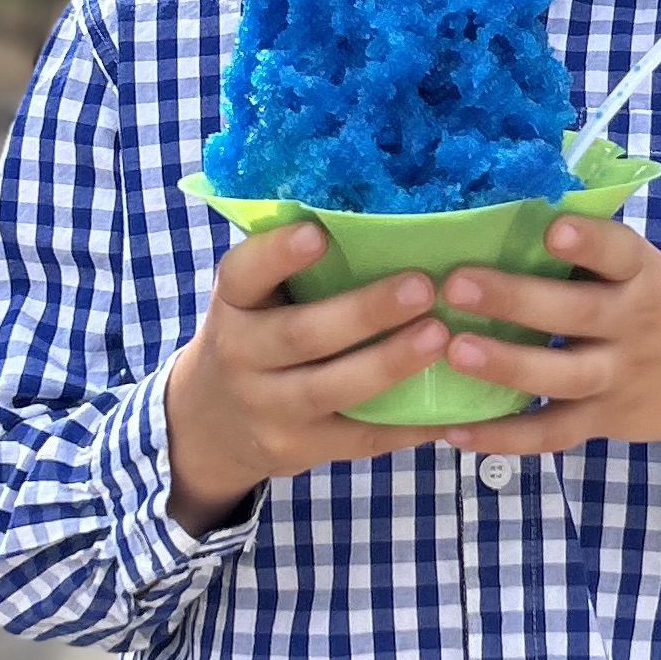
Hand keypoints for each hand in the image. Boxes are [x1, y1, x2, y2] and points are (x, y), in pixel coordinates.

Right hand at [164, 220, 452, 528]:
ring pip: (331, 389)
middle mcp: (241, 357)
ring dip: (390, 363)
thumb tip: (380, 210)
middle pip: (301, 335)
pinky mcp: (299, 449)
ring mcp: (269, 410)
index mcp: (233, 305)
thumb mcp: (253, 300)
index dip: (276, 254)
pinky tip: (449, 409)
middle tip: (422, 286)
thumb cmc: (256, 336)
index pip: (243, 275)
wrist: (211, 424)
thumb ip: (293, 268)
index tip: (318, 232)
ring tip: (440, 337)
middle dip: (364, 312)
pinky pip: (359, 438)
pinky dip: (407, 425)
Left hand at [430, 214, 660, 553]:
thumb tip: (510, 203)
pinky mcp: (602, 420)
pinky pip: (551, 433)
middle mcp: (632, 325)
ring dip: (506, 365)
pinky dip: (503, 437)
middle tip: (457, 284)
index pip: (619, 252)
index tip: (553, 227)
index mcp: (642, 276)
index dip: (589, 242)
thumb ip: (593, 251)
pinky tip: (453, 430)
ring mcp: (618, 377)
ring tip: (453, 351)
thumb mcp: (647, 271)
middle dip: (516, 299)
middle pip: (577, 313)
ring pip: (562, 376)